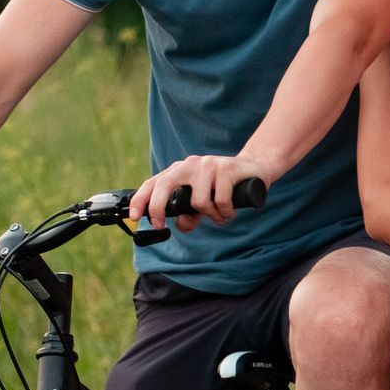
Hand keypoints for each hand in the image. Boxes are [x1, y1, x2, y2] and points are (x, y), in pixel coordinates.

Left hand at [131, 154, 268, 233]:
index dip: (140, 200)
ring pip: (198, 201)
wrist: (254, 169)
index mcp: (179, 171)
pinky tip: (230, 212)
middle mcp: (189, 165)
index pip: (153, 183)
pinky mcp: (226, 169)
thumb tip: (181, 225)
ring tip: (220, 216)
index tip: (135, 217)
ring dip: (210, 216)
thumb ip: (189, 214)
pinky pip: (220, 201)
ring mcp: (207, 165)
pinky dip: (225, 213)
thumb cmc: (223, 187)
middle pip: (164, 185)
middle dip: (158, 207)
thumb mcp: (202, 202)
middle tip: (161, 225)